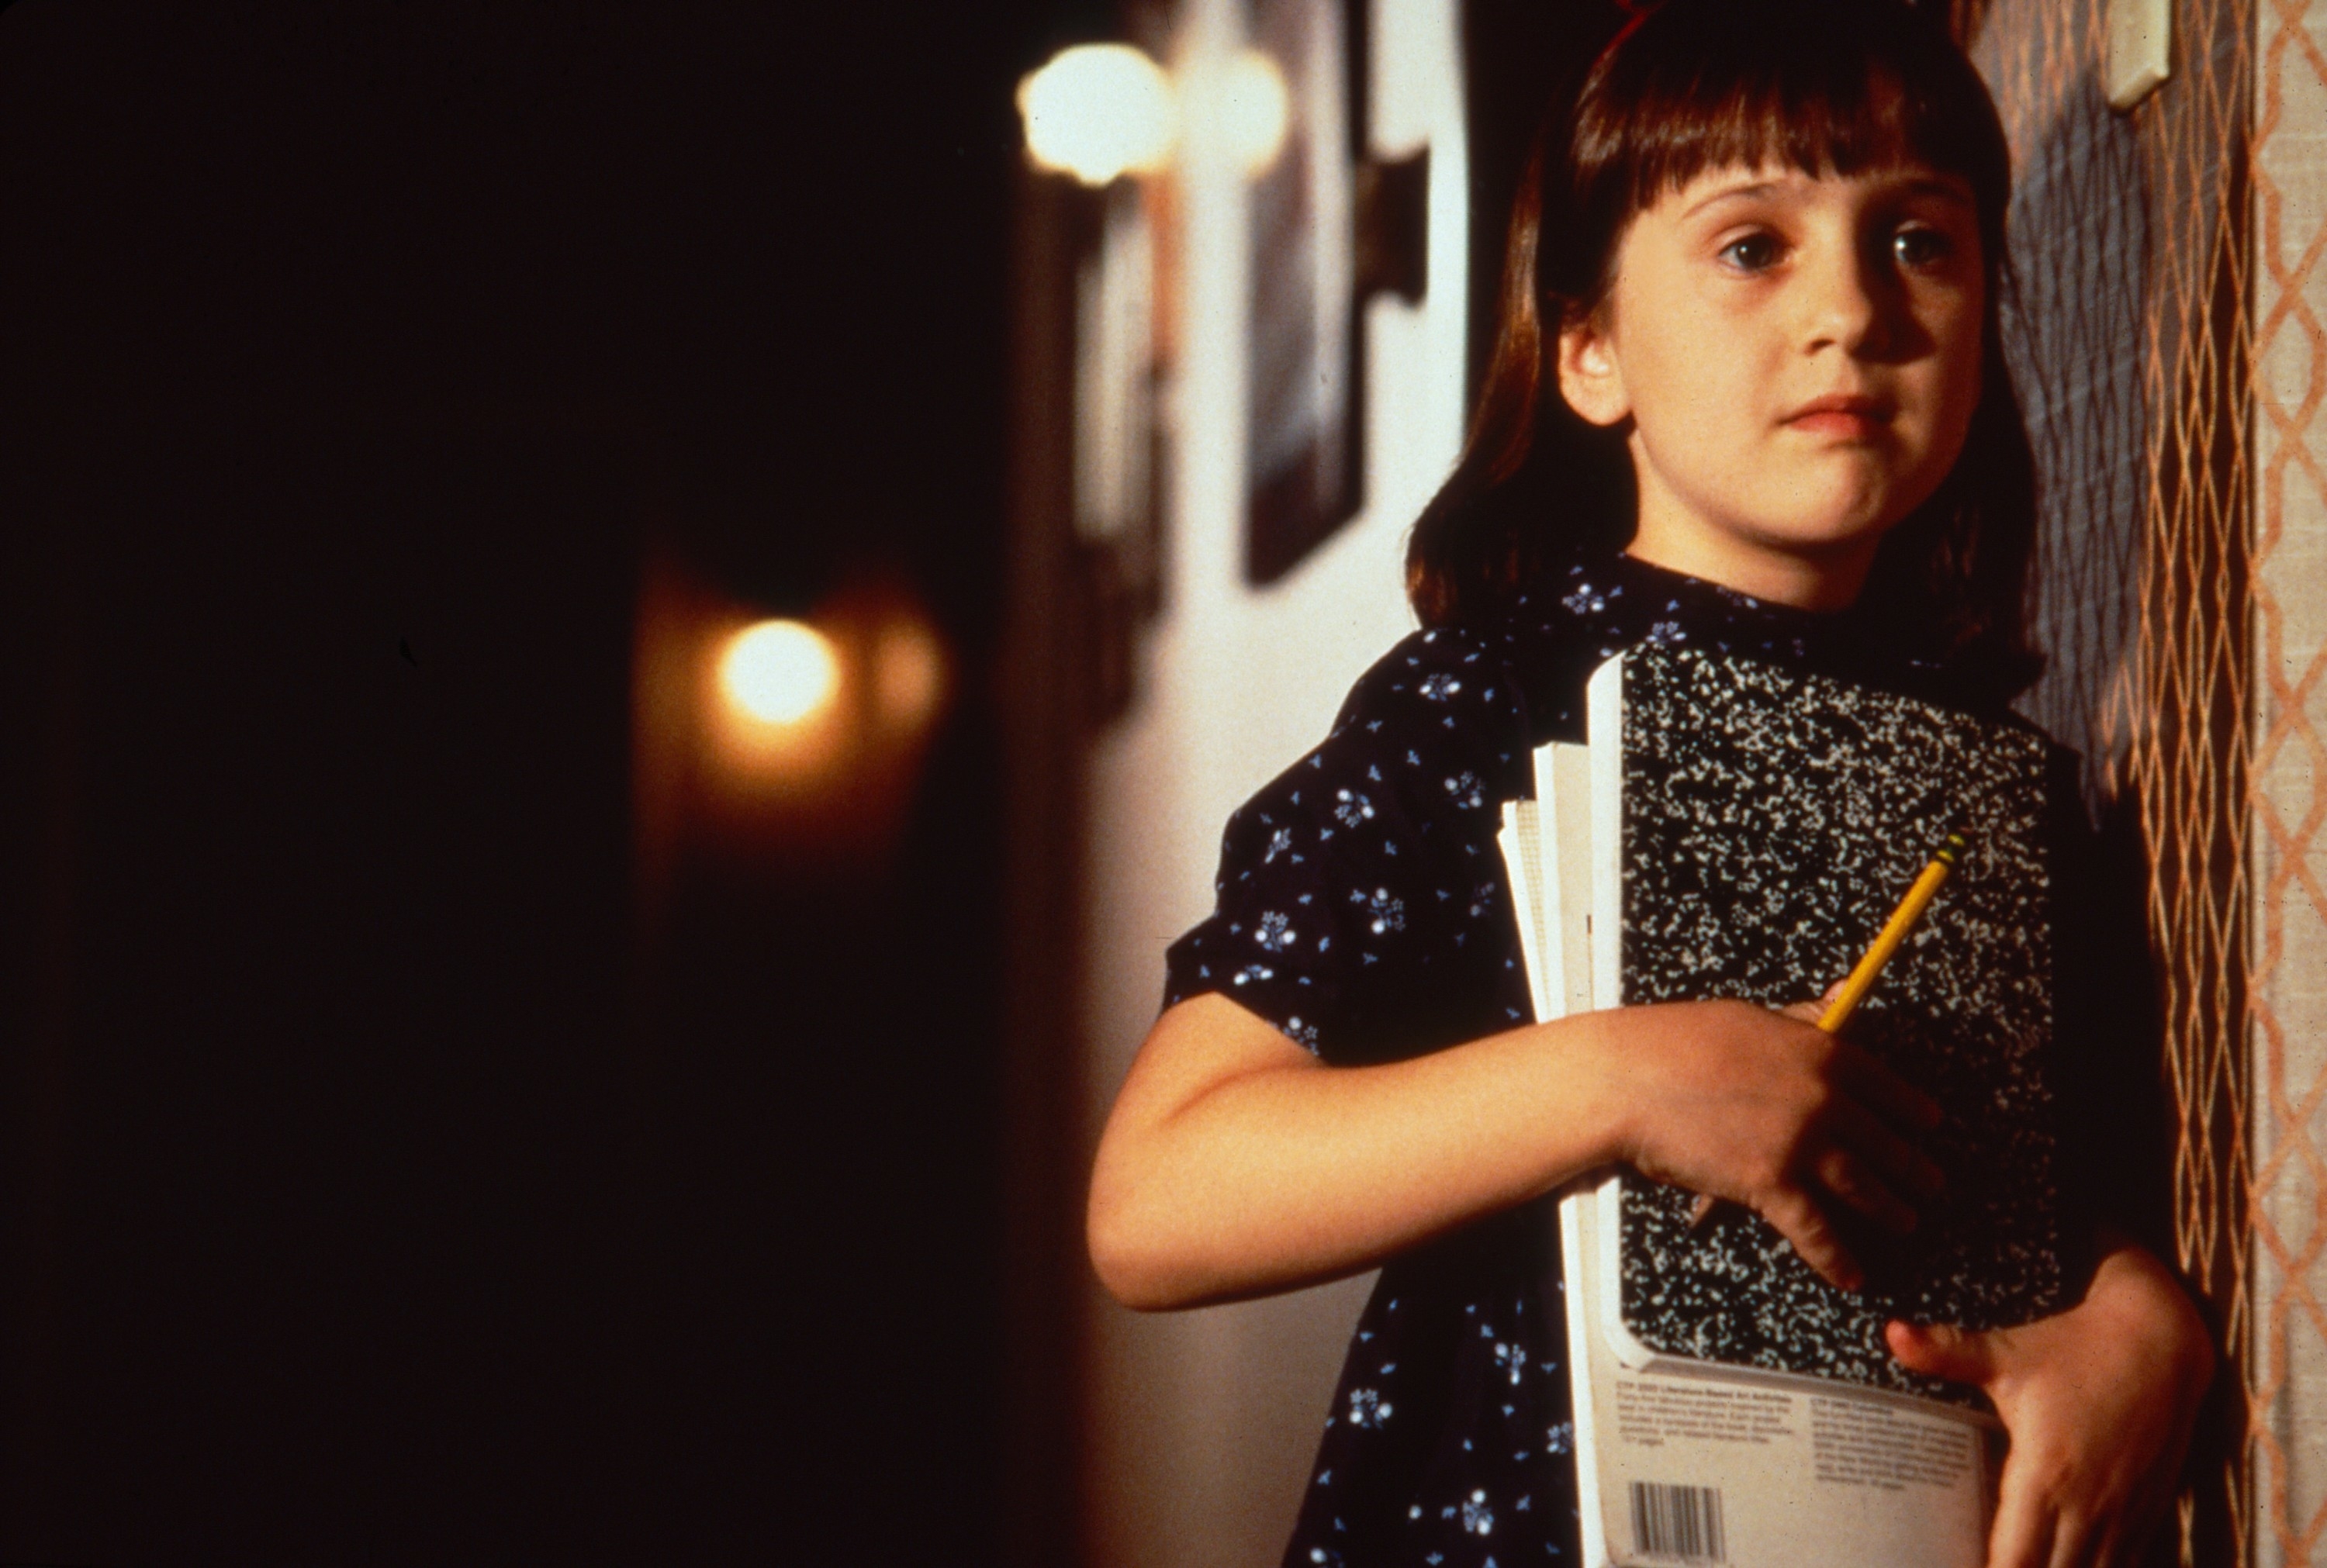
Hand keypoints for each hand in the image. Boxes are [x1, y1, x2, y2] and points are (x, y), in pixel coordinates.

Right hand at [1604, 997, 1944, 1289]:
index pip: (1887, 1087)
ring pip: (1863, 1187)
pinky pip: (1816, 1231)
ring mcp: (1801, 1145)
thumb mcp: (1750, 1018)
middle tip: (1931, 1184)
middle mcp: (1824, 1099)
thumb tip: (1842, 996)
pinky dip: (1837, 1259)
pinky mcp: (1772, 1186)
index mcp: (1822, 1053)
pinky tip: (1852, 1275)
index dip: (1914, 1110)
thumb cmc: (1678, 1042)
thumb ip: (1802, 1019)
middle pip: (1884, 1142)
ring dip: (1891, 1211)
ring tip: (1908, 1223)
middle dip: (1913, 1169)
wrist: (1631, 1079)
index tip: (1931, 1125)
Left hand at [1886, 1239, 2212, 1567]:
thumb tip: (1890, 1333)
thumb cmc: (2075, 1347)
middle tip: (1979, 1563)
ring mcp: (2122, 1514)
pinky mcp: (2147, 1510)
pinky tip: (2068, 1562)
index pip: (2014, 1559)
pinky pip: (2124, 1563)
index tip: (1955, 1566)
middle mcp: (2087, 1507)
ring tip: (2025, 1563)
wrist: (2160, 1339)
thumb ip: (1948, 1353)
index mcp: (2045, 1477)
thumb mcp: (2007, 1353)